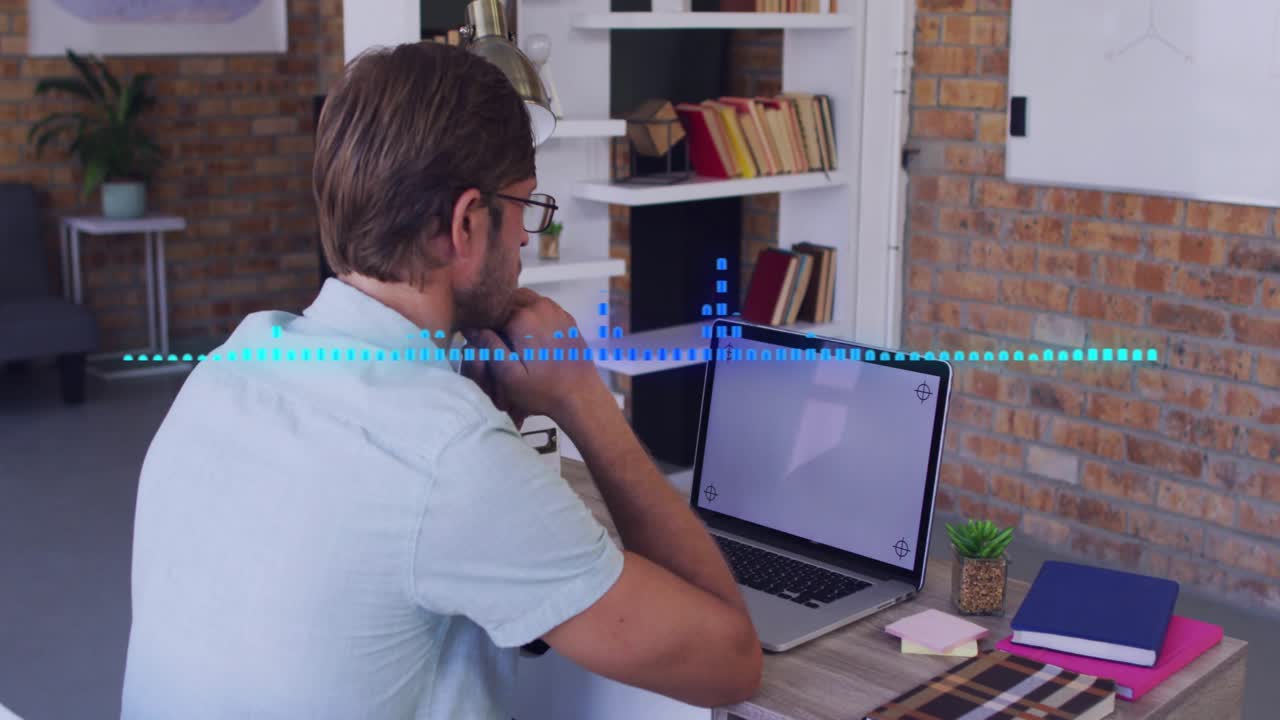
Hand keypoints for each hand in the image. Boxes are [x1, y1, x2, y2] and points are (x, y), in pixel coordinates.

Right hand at [462, 289, 609, 425]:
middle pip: (508, 299)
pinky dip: (532, 315)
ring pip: (525, 300)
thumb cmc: (544, 390)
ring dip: (514, 313)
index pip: (491, 308)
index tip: (480, 337)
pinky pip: (542, 307)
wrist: (581, 396)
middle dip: (499, 315)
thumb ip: (489, 348)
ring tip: (511, 338)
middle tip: (496, 339)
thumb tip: (472, 329)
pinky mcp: (566, 319)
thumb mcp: (509, 376)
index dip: (482, 322)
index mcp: (523, 318)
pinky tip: (530, 338)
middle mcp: (540, 307)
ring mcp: (556, 310)